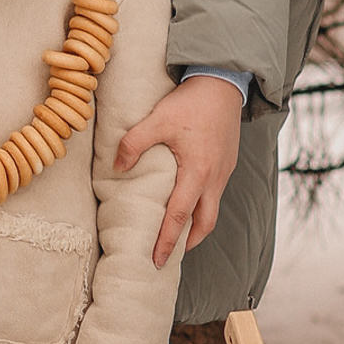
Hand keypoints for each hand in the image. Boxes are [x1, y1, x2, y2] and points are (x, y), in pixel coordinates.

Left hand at [114, 74, 243, 267]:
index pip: (180, 216)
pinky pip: (214, 196)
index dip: (167, 240)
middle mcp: (214, 178)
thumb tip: (117, 166)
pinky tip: (188, 205)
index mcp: (197, 172)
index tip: (156, 259)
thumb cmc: (191, 103)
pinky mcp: (226, 165)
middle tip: (168, 257)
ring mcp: (223, 173)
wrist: (223, 84)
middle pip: (204, 224)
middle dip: (186, 244)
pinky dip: (201, 209)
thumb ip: (134, 143)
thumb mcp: (158, 120)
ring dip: (195, 228)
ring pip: (211, 211)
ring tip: (177, 237)